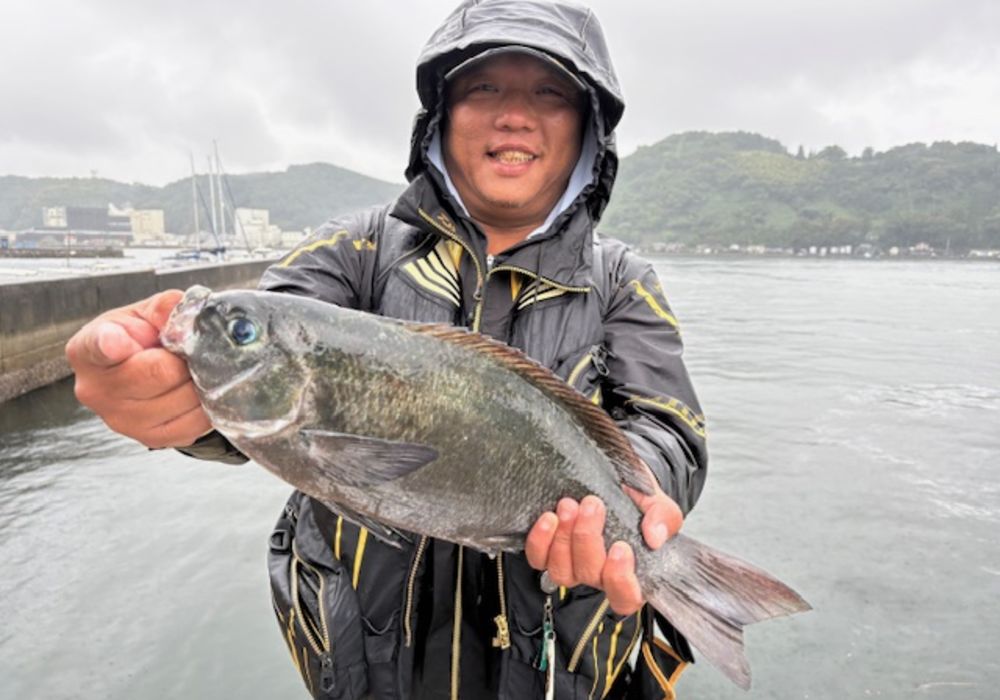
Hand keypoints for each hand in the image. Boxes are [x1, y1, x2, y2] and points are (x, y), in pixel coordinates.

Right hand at [65, 289, 211, 447]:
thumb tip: (180, 313)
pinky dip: (205, 405)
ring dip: (200, 382)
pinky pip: (195, 422)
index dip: (112, 344)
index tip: (120, 342)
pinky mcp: (150, 438)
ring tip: (190, 371)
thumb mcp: (143, 314)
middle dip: (185, 359)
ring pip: (184, 398)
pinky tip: (196, 391)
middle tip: (188, 352)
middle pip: (160, 373)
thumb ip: (162, 308)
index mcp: (87, 351)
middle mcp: (97, 390)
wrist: (139, 372)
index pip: (98, 347)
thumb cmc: (136, 339)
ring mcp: (122, 420)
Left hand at [524, 471, 682, 614]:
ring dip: (563, 538)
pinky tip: (548, 517)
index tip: (620, 547)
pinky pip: (538, 559)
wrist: (615, 479)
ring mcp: (572, 565)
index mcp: (631, 572)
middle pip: (589, 575)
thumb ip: (663, 518)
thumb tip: (654, 537)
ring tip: (569, 506)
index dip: (620, 580)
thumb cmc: (638, 499)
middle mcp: (599, 575)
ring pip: (561, 571)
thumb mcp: (659, 503)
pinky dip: (540, 540)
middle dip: (587, 538)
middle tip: (592, 504)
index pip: (625, 598)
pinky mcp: (548, 552)